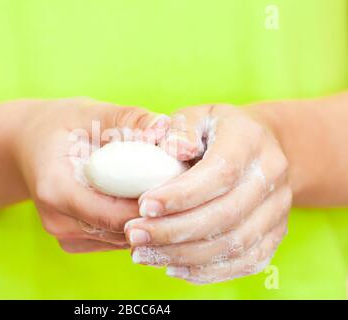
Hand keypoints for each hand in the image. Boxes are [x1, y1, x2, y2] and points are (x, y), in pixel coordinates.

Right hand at [13, 98, 167, 252]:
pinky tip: (141, 200)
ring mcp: (62, 234)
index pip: (112, 213)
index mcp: (55, 189)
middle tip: (182, 187)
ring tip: (166, 192)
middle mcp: (56, 220)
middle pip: (119, 230)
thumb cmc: (61, 124)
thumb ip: (129, 119)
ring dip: (145, 220)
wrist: (29, 144)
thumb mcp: (92, 112)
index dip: (150, 205)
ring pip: (120, 240)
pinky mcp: (71, 240)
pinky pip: (111, 239)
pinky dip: (130, 224)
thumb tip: (165, 129)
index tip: (180, 186)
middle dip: (154, 213)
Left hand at [125, 104, 291, 283]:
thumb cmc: (215, 132)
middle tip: (134, 236)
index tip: (143, 207)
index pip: (219, 173)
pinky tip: (172, 267)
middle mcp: (272, 176)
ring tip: (144, 254)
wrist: (259, 146)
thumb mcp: (196, 117)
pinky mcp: (275, 233)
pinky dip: (207, 271)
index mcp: (250, 141)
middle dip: (174, 231)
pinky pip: (245, 262)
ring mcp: (279, 208)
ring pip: (234, 245)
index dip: (181, 195)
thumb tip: (171, 151)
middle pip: (226, 215)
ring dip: (184, 256)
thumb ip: (180, 129)